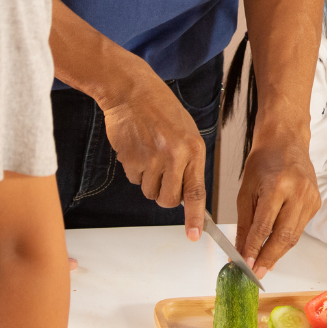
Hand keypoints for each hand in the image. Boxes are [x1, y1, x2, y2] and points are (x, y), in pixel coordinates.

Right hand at [99, 66, 207, 239]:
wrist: (132, 91)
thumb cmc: (162, 110)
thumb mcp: (187, 132)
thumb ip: (189, 162)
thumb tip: (186, 194)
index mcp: (193, 149)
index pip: (196, 191)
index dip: (195, 217)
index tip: (195, 235)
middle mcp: (174, 156)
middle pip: (168, 200)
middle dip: (164, 195)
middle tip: (161, 176)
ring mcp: (151, 159)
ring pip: (149, 191)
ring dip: (148, 180)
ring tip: (149, 153)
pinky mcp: (130, 159)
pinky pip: (133, 179)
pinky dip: (134, 169)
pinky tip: (137, 148)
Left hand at [236, 127, 320, 277]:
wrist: (286, 142)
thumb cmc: (263, 162)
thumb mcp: (246, 190)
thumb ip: (245, 223)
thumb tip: (240, 251)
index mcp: (277, 186)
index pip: (264, 226)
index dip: (254, 249)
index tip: (245, 266)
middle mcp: (298, 192)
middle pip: (283, 236)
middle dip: (268, 258)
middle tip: (256, 273)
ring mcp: (311, 197)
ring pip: (294, 236)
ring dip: (278, 253)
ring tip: (263, 265)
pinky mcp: (316, 202)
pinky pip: (300, 227)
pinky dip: (287, 239)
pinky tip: (275, 246)